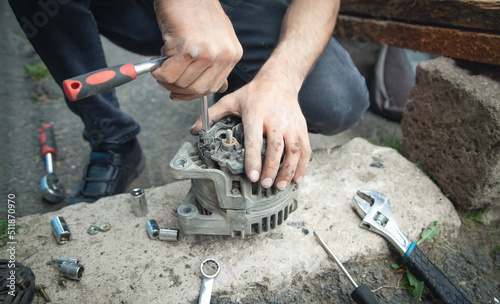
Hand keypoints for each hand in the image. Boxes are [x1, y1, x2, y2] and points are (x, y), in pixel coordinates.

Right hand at [152, 0, 242, 100]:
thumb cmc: (195, 10)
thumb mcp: (216, 38)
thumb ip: (217, 62)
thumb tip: (220, 87)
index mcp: (232, 54)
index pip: (214, 87)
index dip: (194, 93)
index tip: (181, 92)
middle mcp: (223, 55)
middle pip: (198, 89)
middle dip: (178, 89)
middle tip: (166, 81)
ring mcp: (206, 53)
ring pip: (182, 83)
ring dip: (166, 79)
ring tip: (161, 65)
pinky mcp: (187, 49)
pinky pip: (168, 75)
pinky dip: (158, 74)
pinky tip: (156, 64)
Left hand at [190, 76, 310, 189]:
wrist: (280, 80)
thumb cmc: (254, 93)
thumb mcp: (231, 100)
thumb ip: (212, 115)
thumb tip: (195, 130)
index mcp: (256, 114)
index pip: (255, 139)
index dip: (254, 159)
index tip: (252, 175)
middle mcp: (276, 120)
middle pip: (276, 147)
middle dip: (271, 168)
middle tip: (264, 184)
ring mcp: (291, 124)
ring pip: (294, 150)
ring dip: (288, 170)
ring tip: (280, 186)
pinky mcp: (301, 128)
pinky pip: (305, 149)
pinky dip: (303, 166)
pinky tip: (297, 179)